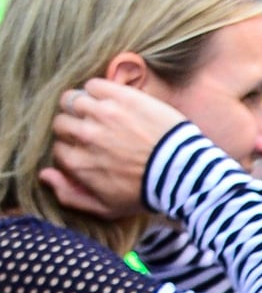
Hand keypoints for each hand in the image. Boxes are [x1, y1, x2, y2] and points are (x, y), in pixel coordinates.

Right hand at [40, 77, 184, 219]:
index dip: (73, 148)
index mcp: (78, 163)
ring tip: (101, 114)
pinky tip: (111, 101)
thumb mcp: (107, 208)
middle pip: (62, 122)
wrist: (184, 174)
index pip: (59, 147)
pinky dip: (98, 90)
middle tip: (95, 131)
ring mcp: (102, 114)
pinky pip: (94, 84)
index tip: (89, 150)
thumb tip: (45, 174)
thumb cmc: (146, 193)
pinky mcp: (122, 97)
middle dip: (74, 127)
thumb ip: (70, 195)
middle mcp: (84, 136)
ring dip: (83, 106)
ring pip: (73, 99)